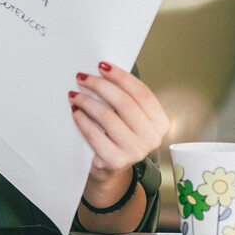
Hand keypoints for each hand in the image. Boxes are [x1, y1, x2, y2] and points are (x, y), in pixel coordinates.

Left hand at [70, 61, 169, 186]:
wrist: (110, 169)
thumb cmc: (119, 136)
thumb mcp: (129, 118)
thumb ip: (125, 98)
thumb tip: (103, 71)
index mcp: (160, 122)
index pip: (142, 93)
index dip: (121, 76)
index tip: (102, 65)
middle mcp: (152, 138)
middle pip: (124, 102)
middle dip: (100, 86)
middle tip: (82, 77)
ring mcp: (135, 151)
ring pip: (107, 116)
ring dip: (87, 101)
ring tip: (74, 94)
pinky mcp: (115, 161)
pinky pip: (94, 134)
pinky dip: (82, 119)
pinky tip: (75, 111)